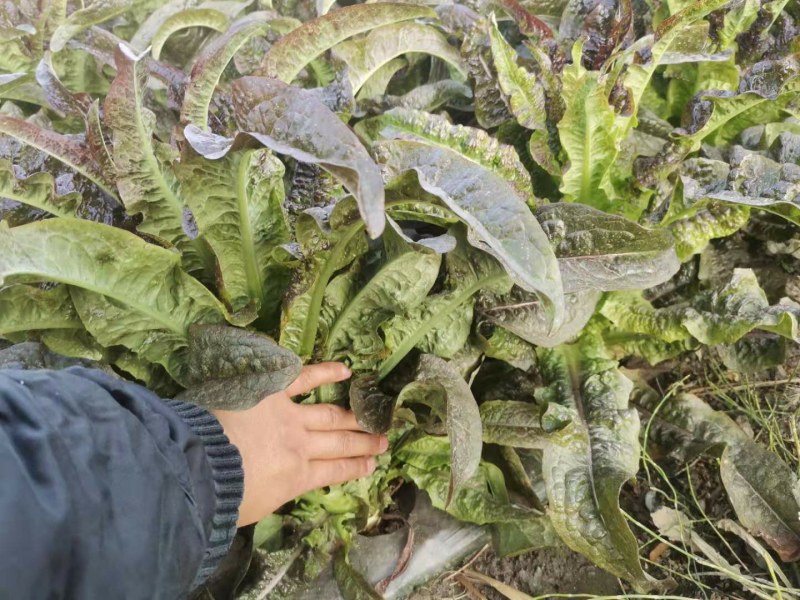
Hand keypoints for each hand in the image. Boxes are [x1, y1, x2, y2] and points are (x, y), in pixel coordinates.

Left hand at [212, 362, 387, 525]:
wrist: (201, 467)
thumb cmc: (222, 496)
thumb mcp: (256, 507)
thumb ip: (276, 491)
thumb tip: (282, 483)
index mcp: (296, 477)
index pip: (334, 471)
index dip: (354, 468)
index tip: (372, 465)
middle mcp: (301, 446)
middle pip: (339, 443)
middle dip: (363, 443)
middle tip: (384, 440)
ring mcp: (289, 417)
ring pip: (330, 416)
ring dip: (354, 418)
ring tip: (373, 418)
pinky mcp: (273, 392)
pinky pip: (303, 379)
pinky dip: (325, 372)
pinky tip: (346, 371)